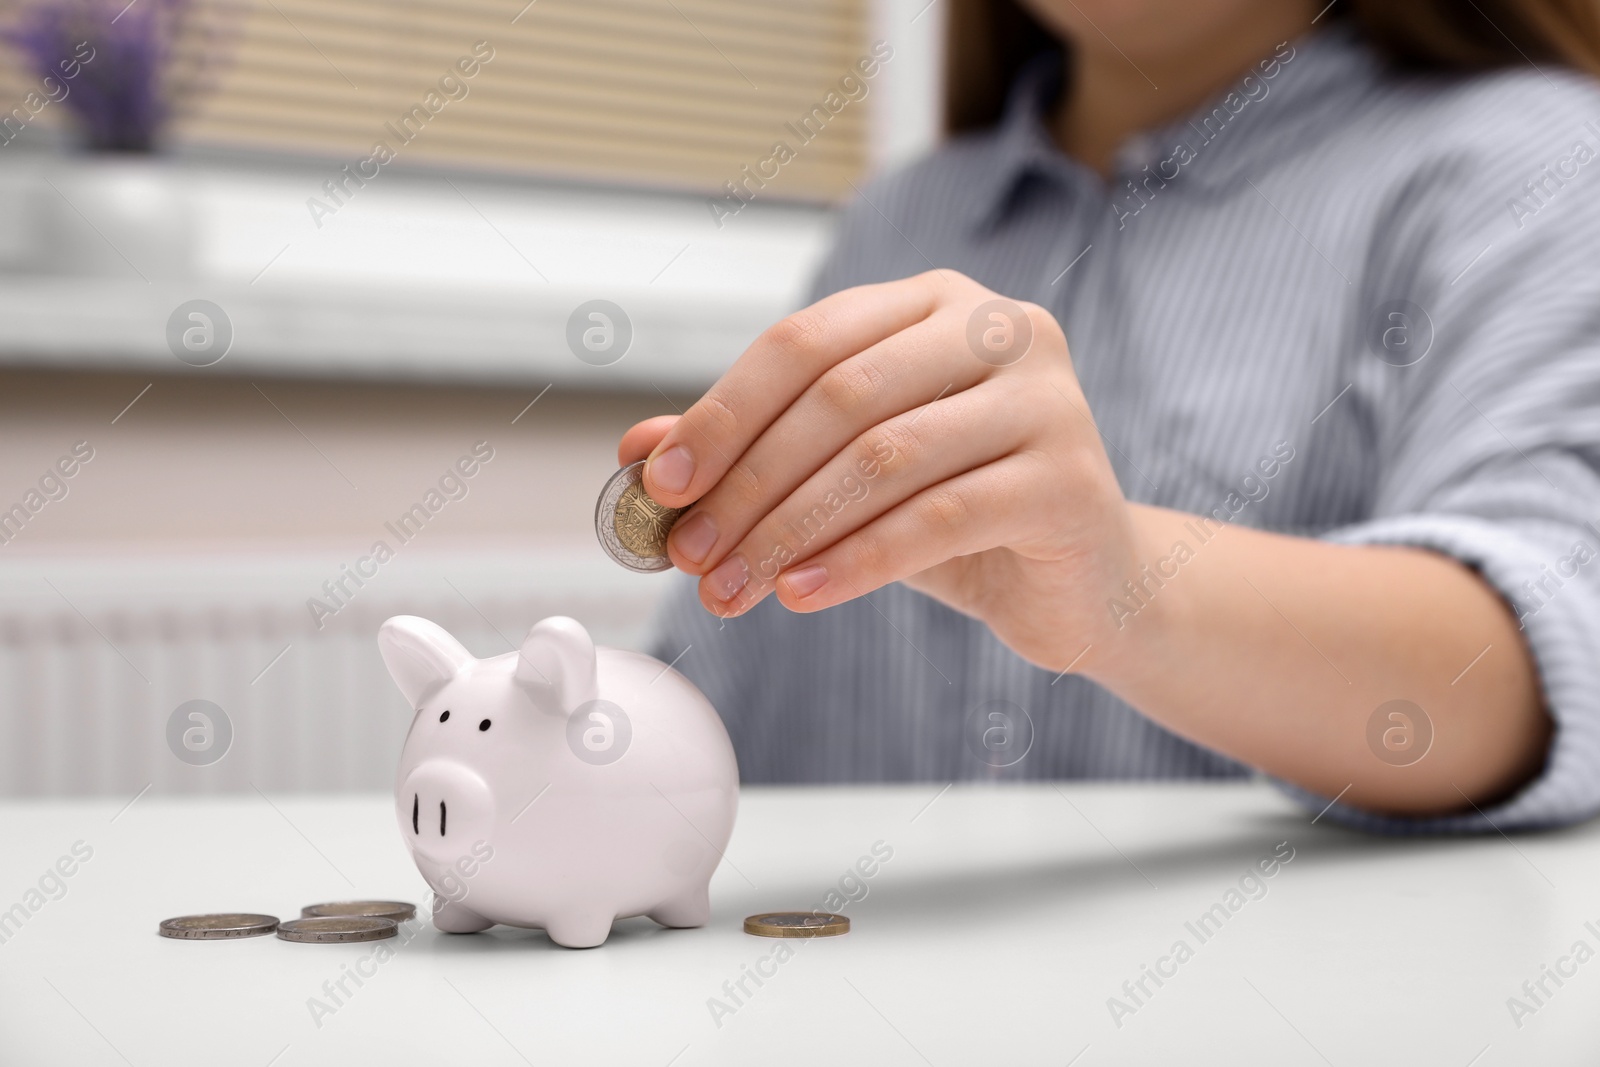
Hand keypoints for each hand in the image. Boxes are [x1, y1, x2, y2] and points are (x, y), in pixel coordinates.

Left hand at [618, 271, 1143, 673]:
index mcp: (935, 304)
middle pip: (840, 396)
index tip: (664, 481)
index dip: (725, 411)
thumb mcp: (846, 474)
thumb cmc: (956, 512)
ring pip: (884, 458)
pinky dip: (856, 561)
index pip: (807, 340)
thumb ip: (754, 448)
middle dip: (749, 482)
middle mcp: (999, 330)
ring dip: (789, 530)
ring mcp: (1045, 399)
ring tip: (732, 587)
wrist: (1081, 577)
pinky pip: (938, 520)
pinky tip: (800, 594)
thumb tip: (639, 450)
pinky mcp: (1069, 479)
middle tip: (691, 551)